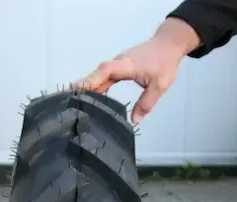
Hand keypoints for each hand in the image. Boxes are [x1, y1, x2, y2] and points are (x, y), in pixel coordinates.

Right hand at [72, 18, 199, 124]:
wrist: (168, 44)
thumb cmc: (165, 62)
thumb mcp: (159, 86)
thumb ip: (146, 104)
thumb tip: (134, 121)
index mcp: (127, 65)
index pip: (106, 71)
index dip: (91, 80)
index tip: (77, 88)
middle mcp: (119, 63)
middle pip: (98, 74)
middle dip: (83, 85)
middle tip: (68, 97)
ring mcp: (118, 64)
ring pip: (99, 75)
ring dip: (88, 85)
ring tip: (74, 99)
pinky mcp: (119, 67)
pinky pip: (104, 76)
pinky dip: (96, 84)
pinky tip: (91, 95)